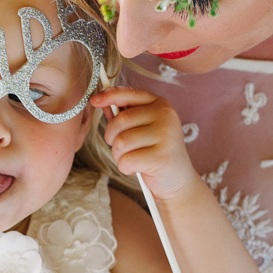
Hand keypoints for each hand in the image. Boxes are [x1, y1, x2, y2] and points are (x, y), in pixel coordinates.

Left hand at [91, 87, 198, 201]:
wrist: (177, 179)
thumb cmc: (154, 151)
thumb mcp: (142, 128)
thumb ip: (123, 114)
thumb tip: (100, 101)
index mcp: (160, 104)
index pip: (130, 94)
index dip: (109, 95)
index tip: (94, 100)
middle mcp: (165, 116)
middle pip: (120, 121)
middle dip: (112, 138)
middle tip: (120, 149)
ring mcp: (165, 135)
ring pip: (121, 142)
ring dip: (119, 155)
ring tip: (132, 159)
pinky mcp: (161, 157)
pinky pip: (127, 160)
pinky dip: (126, 168)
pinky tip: (138, 168)